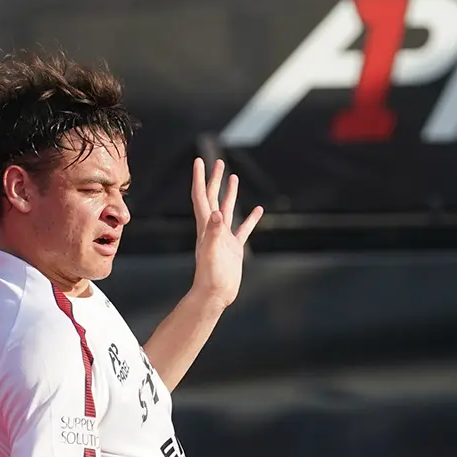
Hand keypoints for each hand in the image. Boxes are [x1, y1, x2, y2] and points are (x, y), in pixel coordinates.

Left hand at [189, 158, 263, 309]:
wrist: (215, 295)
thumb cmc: (211, 276)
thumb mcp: (211, 252)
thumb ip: (213, 233)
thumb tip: (217, 214)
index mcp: (205, 226)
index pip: (201, 196)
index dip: (199, 178)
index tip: (199, 161)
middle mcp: (213, 228)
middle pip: (212, 197)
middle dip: (214, 179)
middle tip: (218, 162)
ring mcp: (224, 237)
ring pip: (227, 209)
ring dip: (229, 193)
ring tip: (233, 178)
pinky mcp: (234, 247)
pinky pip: (243, 229)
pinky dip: (250, 219)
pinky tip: (258, 211)